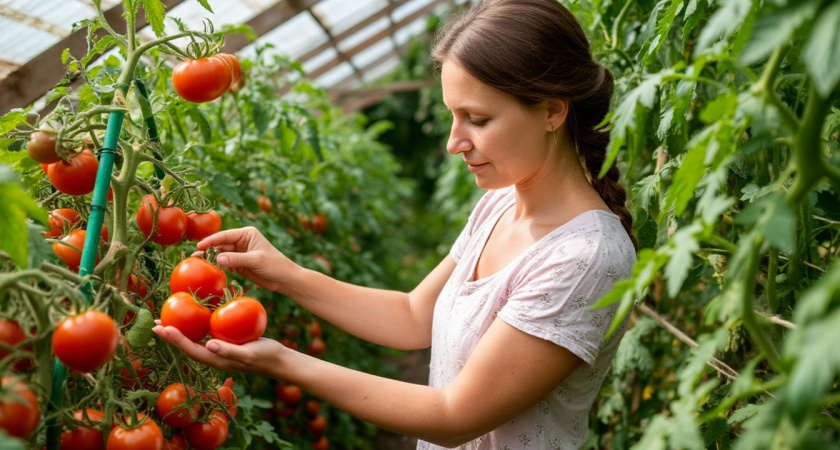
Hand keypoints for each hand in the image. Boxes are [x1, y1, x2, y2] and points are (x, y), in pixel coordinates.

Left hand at [153, 320, 287, 377]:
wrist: (279, 359)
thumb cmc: (266, 357)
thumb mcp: (249, 354)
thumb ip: (230, 351)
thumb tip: (209, 345)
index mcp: (216, 360)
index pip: (191, 349)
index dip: (176, 339)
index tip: (163, 328)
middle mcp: (214, 355)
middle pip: (187, 345)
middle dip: (170, 336)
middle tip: (154, 324)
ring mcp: (219, 349)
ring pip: (195, 338)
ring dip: (180, 329)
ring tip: (167, 318)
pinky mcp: (226, 342)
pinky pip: (207, 332)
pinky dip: (197, 324)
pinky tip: (196, 313)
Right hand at [195, 226, 297, 291]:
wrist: (284, 279)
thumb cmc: (274, 264)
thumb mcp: (255, 260)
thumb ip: (236, 259)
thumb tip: (217, 258)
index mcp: (247, 233)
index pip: (225, 235)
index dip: (211, 240)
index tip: (199, 246)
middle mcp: (242, 241)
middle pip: (221, 245)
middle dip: (208, 250)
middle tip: (194, 256)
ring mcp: (239, 253)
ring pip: (221, 255)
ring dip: (211, 259)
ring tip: (197, 262)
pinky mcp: (239, 264)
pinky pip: (225, 264)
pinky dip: (217, 266)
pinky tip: (208, 269)